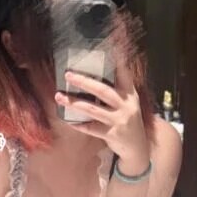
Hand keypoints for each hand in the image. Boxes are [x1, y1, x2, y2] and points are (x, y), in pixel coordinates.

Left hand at [54, 59, 149, 173]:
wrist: (138, 148)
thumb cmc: (129, 121)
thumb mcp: (129, 104)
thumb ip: (118, 90)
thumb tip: (99, 74)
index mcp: (130, 95)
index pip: (123, 75)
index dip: (116, 62)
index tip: (107, 49)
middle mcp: (125, 106)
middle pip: (103, 90)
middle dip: (84, 82)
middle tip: (68, 74)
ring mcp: (119, 121)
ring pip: (93, 109)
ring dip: (74, 102)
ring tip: (59, 96)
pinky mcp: (112, 135)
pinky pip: (91, 128)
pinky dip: (78, 124)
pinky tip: (67, 119)